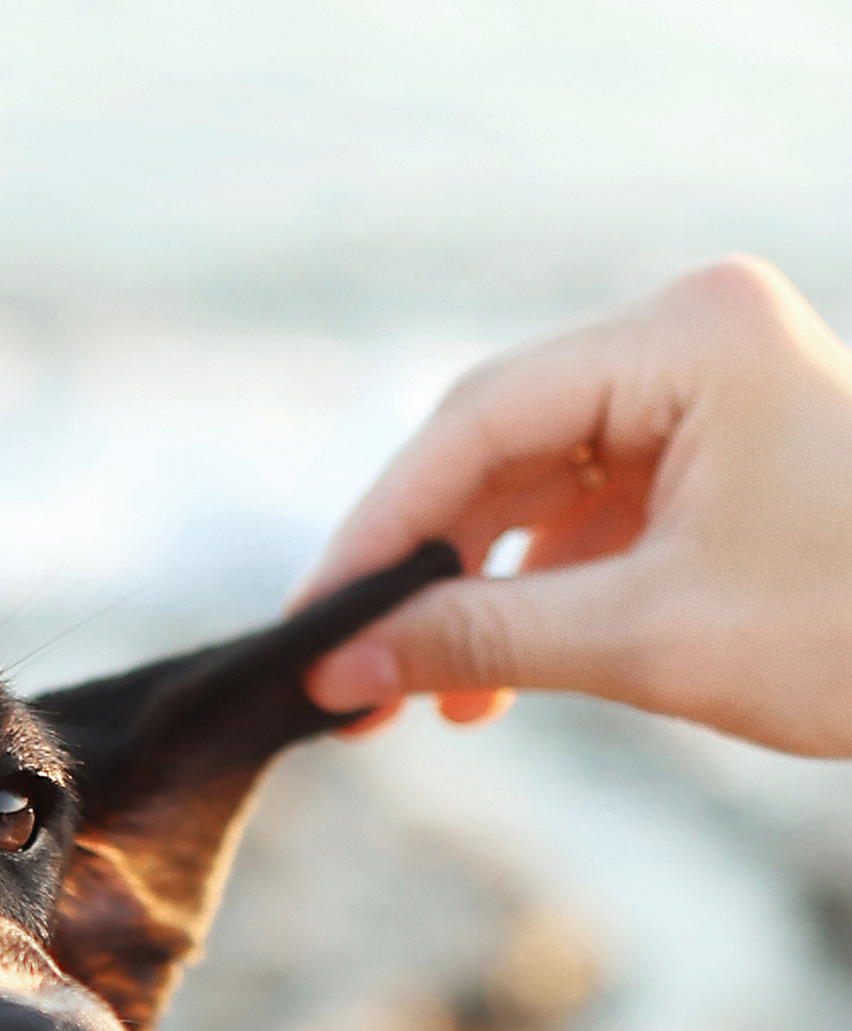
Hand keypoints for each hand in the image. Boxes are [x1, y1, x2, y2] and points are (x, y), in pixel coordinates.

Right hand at [295, 259, 851, 757]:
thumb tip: (339, 672)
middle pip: (496, 440)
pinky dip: (535, 586)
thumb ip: (480, 642)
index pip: (480, 419)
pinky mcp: (715, 440)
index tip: (314, 622)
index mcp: (690, 335)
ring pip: (533, 479)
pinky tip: (492, 680)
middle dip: (420, 564)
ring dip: (472, 588)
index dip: (383, 528)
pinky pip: (586, 503)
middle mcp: (692, 330)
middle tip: (348, 672)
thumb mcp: (652, 641)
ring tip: (420, 700)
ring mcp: (706, 381)